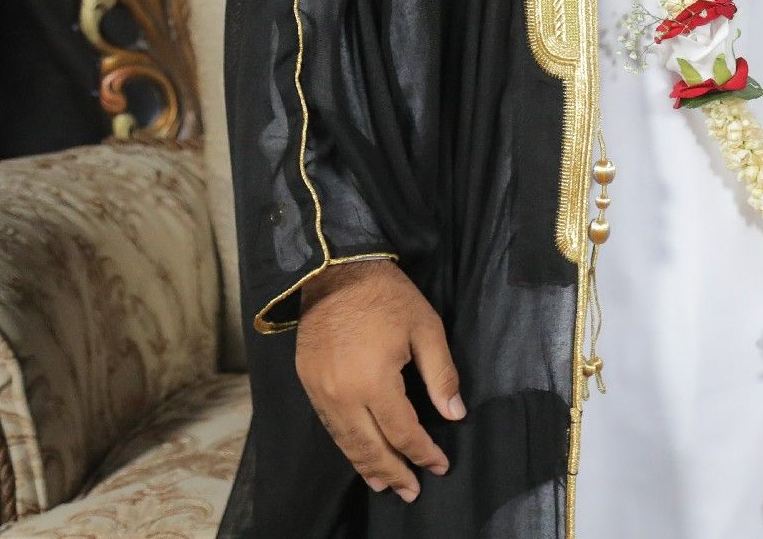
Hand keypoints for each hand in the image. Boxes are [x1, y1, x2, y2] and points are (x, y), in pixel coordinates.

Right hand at [295, 261, 464, 500]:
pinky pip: (330, 426)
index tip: (440, 466)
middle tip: (412, 492)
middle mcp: (342, 396)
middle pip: (370, 447)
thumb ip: (441, 375)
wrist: (335, 270)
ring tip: (385, 484)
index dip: (423, 453)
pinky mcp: (307, 383)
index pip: (402, 432)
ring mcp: (320, 392)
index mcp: (374, 383)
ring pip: (345, 442)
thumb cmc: (387, 296)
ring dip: (366, 466)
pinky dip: (347, 445)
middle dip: (393, 472)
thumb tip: (455, 414)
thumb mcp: (427, 329)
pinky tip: (359, 454)